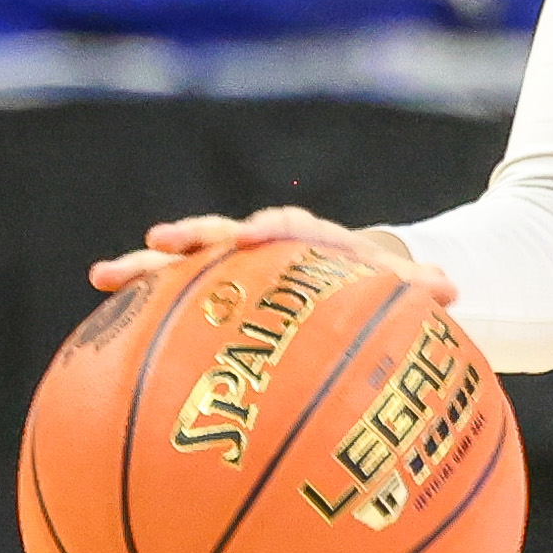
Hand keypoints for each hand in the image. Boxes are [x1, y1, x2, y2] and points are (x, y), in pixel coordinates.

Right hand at [88, 204, 457, 304]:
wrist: (341, 276)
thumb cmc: (369, 284)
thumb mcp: (394, 285)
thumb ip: (416, 286)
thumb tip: (452, 288)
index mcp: (302, 238)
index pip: (284, 226)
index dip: (268, 229)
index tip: (253, 234)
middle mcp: (258, 245)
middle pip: (219, 236)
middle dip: (191, 238)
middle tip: (159, 241)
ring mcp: (228, 270)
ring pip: (181, 266)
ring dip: (142, 269)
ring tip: (101, 276)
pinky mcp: (209, 297)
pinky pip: (170, 304)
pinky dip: (139, 311)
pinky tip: (100, 326)